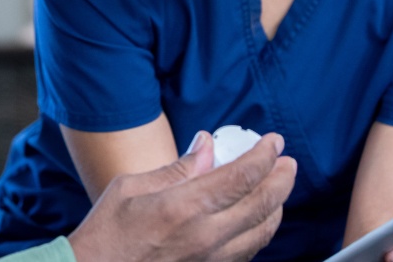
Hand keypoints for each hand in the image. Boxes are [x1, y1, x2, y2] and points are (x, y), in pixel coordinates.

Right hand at [67, 131, 296, 261]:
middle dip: (282, 178)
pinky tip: (255, 219)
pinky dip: (259, 231)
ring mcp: (211, 260)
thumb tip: (206, 146)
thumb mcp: (131, 187)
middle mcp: (205, 236)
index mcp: (184, 207)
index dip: (265, 155)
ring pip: (263, 232)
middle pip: (263, 204)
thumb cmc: (106, 233)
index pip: (243, 176)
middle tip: (287, 163)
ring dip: (276, 206)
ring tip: (276, 188)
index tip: (274, 142)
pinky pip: (247, 252)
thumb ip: (177, 167)